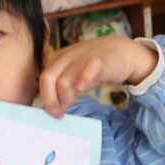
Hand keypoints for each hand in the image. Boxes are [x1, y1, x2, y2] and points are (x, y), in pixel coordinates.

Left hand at [39, 36, 157, 118]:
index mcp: (58, 59)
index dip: (46, 98)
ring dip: (67, 98)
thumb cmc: (95, 67)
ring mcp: (82, 58)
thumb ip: (62, 86)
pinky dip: (83, 79)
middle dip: (52, 101)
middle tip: (61, 113)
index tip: (55, 111)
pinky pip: (88, 69)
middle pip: (48, 79)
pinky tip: (82, 88)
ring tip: (77, 100)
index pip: (43, 80)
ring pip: (64, 81)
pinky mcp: (99, 61)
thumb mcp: (74, 74)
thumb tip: (52, 107)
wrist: (121, 51)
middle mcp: (66, 57)